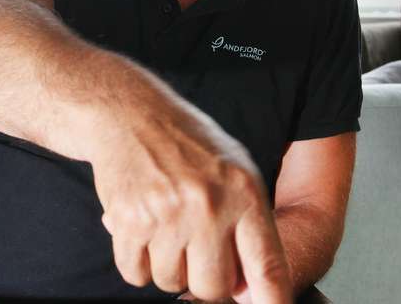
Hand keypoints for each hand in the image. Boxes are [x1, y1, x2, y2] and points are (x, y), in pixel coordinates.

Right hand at [90, 107, 291, 303]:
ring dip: (167, 267)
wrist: (132, 115)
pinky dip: (136, 262)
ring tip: (166, 229)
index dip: (271, 301)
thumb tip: (251, 292)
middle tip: (194, 249)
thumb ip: (250, 226)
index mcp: (244, 193)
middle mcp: (208, 206)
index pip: (266, 265)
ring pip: (170, 282)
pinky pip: (135, 274)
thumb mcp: (236, 171)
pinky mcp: (129, 220)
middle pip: (212, 287)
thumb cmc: (187, 143)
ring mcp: (167, 215)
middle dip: (203, 278)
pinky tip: (142, 230)